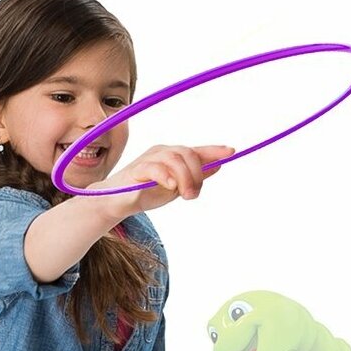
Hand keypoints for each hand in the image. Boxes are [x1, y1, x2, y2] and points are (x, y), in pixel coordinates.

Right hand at [105, 144, 233, 213]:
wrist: (119, 200)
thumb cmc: (147, 191)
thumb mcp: (178, 186)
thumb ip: (196, 176)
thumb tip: (218, 164)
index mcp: (173, 156)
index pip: (196, 150)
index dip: (213, 150)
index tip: (231, 151)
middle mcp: (162, 152)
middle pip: (188, 154)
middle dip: (196, 175)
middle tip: (192, 195)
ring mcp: (149, 159)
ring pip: (174, 159)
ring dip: (185, 179)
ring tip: (184, 195)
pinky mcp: (138, 169)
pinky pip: (155, 168)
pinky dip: (166, 176)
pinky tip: (171, 186)